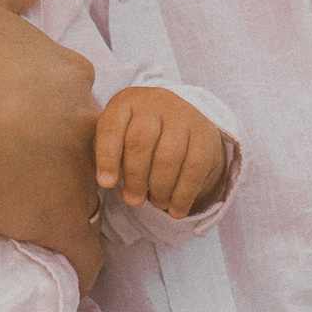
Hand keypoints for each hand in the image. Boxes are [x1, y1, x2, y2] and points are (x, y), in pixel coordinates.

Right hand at [0, 0, 103, 289]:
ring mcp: (74, 175)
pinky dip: (83, 262)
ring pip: (84, 192)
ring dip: (65, 200)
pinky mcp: (59, 222)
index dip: (41, 106)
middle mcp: (82, 121)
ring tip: (26, 209)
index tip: (11, 119)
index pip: (70, 94)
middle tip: (11, 162)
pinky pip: (87, 253)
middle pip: (81, 142)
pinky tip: (75, 269)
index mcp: (69, 74)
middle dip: (56, 151)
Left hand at [94, 86, 231, 217]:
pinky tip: (175, 210)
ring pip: (169, 156)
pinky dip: (183, 194)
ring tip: (155, 203)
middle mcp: (155, 102)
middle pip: (141, 141)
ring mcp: (183, 116)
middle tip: (132, 200)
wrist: (180, 120)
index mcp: (126, 102)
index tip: (106, 185)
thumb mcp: (119, 135)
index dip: (108, 158)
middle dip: (135, 176)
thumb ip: (108, 154)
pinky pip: (194, 167)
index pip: (112, 127)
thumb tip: (107, 184)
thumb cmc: (136, 134)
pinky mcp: (205, 134)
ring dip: (160, 187)